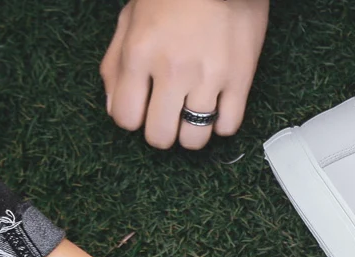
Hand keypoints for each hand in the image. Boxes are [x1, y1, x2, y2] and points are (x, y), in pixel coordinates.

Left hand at [100, 0, 268, 149]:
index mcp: (140, 53)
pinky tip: (216, 106)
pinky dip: (221, 123)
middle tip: (168, 116)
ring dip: (191, 132)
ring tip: (193, 113)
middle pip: (160, 137)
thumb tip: (115, 107)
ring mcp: (209, 78)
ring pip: (194, 140)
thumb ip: (115, 64)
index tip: (142, 109)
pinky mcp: (240, 81)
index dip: (133, 118)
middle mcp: (173, 70)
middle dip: (161, 131)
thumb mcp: (131, 18)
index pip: (125, 118)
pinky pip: (228, 127)